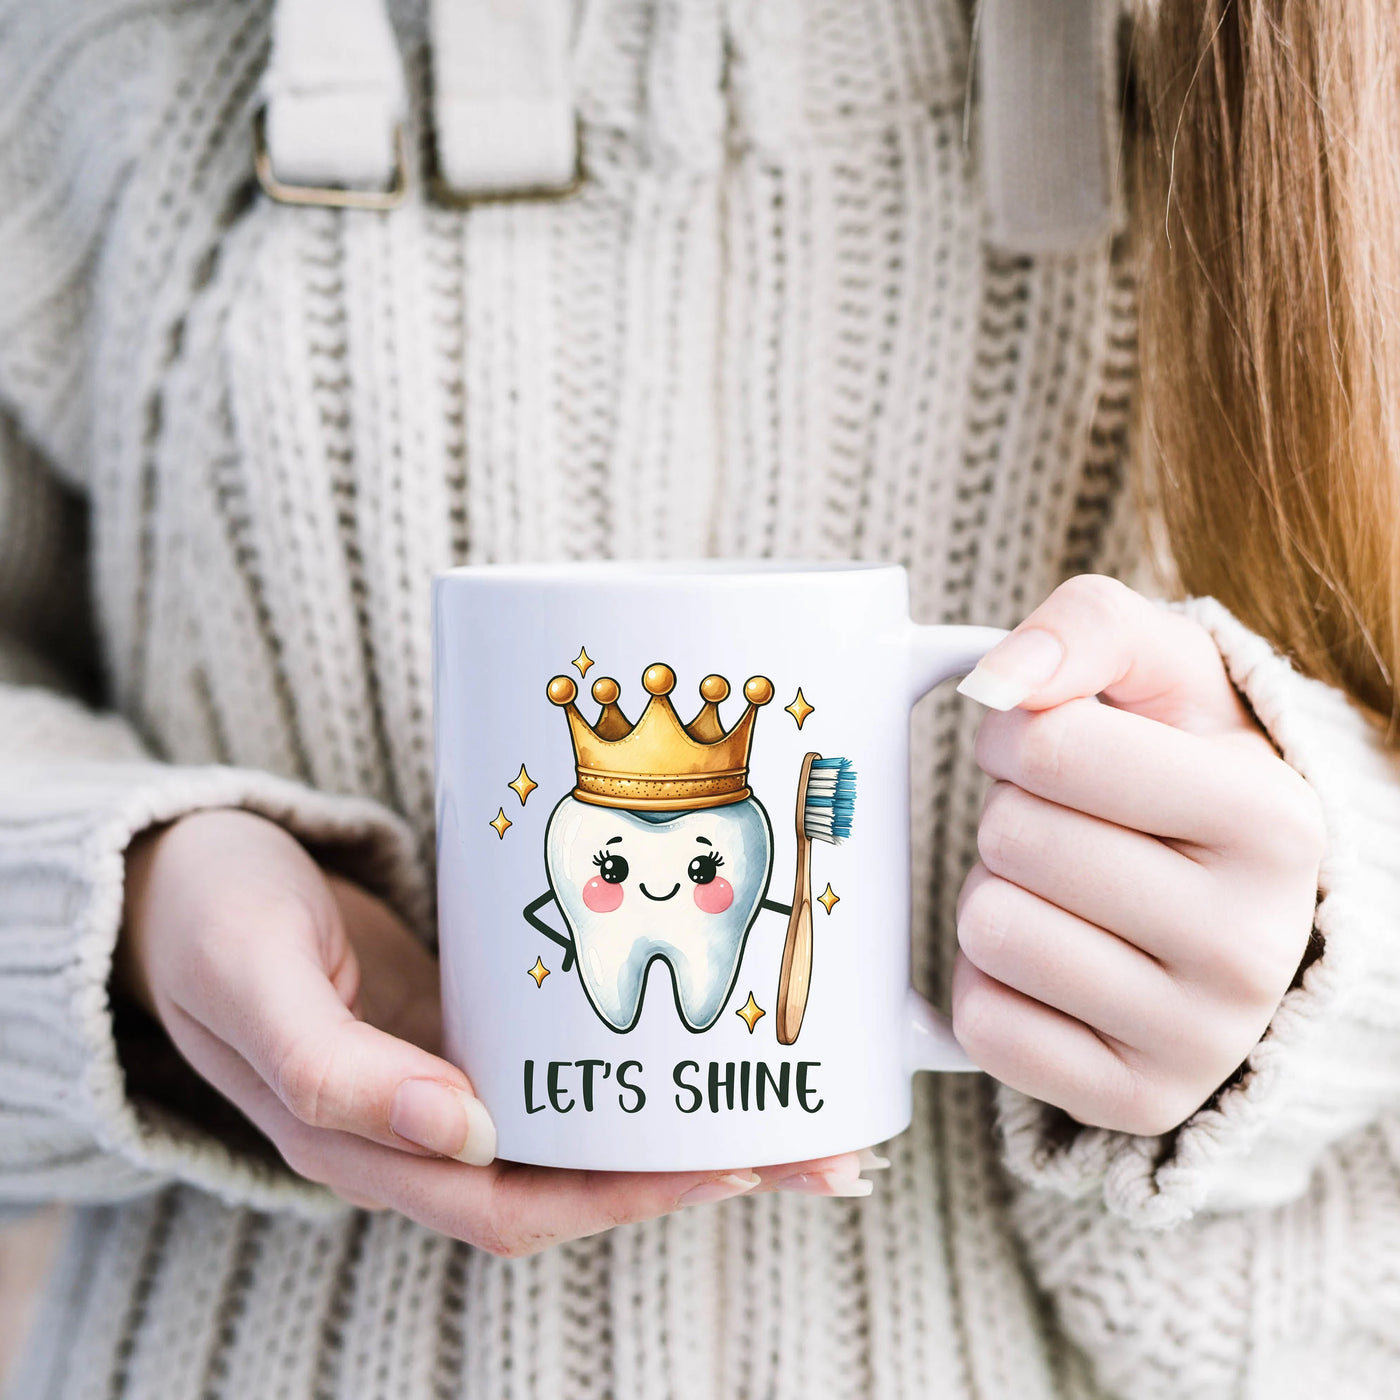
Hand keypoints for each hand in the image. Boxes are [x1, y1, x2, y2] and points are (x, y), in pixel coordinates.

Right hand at [116, 809, 878, 1254]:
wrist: (174, 879)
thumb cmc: (206, 923)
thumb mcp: (254, 979)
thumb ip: (335, 1067)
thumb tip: (462, 1132)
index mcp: (362, 1141)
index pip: (514, 1203)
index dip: (625, 1197)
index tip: (730, 1161)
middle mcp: (418, 1128)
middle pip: (573, 1179)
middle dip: (692, 1168)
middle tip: (815, 1145)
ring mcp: (444, 1077)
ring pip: (577, 1126)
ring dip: (677, 1119)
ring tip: (790, 1096)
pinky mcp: (462, 1024)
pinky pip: (557, 1063)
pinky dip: (626, 1065)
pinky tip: (691, 1034)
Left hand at [951, 575, 1325, 1136]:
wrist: (1230, 910)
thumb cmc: (1180, 774)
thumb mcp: (1165, 674)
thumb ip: (1087, 628)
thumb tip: (995, 680)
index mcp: (1274, 820)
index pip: (1048, 744)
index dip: (1017, 733)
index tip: (1052, 748)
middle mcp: (1254, 943)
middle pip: (1011, 837)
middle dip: (1010, 815)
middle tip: (1065, 827)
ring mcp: (1201, 1040)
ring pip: (990, 928)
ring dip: (997, 894)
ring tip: (1063, 893)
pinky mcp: (1136, 1101)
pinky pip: (983, 1022)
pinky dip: (989, 981)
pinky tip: (1053, 964)